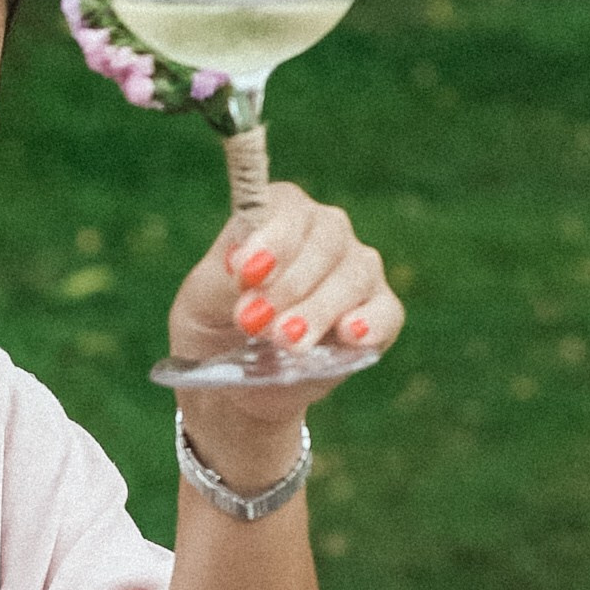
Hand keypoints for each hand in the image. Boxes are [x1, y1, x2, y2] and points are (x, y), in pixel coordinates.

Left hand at [165, 180, 403, 473]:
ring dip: (317, 309)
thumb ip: (221, 278)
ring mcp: (358, 271)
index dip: (271, 240)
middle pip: (325, 240)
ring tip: (285, 341)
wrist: (233, 381)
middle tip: (253, 321)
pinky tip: (349, 334)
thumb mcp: (202, 300)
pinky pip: (387, 312)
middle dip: (288, 284)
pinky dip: (371, 322)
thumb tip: (244, 264)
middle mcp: (326, 233)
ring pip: (354, 276)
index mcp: (281, 214)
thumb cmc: (216, 323)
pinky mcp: (380, 314)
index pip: (287, 208)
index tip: (245, 274)